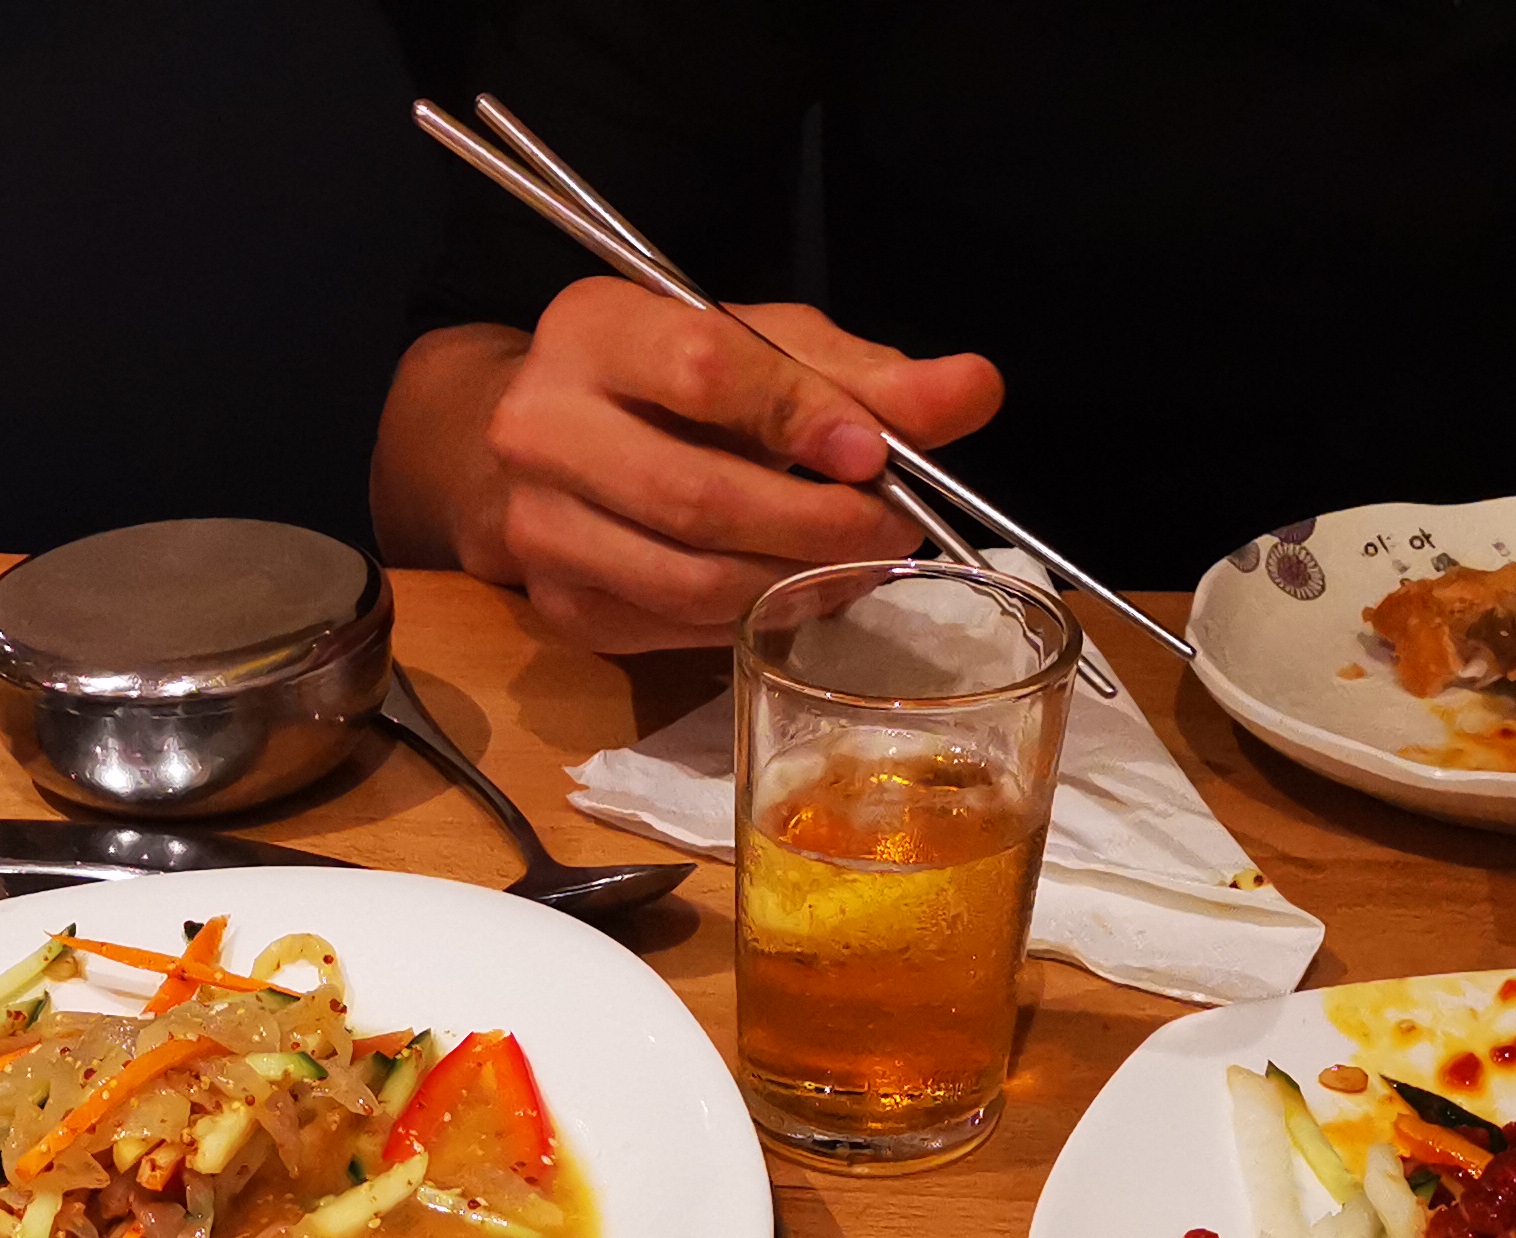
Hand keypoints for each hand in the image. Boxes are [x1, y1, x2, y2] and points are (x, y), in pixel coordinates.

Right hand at [378, 279, 1001, 652]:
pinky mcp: (561, 609)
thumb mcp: (764, 347)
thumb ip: (865, 374)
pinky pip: (679, 629)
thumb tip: (974, 391)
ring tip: (858, 564)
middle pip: (697, 495)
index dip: (801, 417)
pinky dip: (758, 618)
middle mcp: (541, 428)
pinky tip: (799, 592)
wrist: (547, 445)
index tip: (878, 454)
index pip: (704, 370)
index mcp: (594, 330)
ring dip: (797, 583)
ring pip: (690, 579)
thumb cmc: (671, 381)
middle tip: (892, 529)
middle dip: (816, 524)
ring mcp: (541, 529)